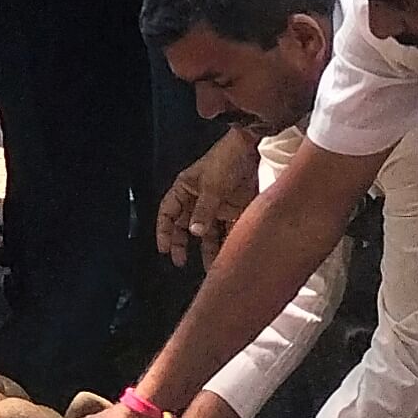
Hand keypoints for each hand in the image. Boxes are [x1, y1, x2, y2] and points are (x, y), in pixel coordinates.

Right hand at [158, 127, 261, 263]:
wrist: (254, 150)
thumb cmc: (226, 158)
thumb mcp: (211, 186)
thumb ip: (203, 211)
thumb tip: (194, 232)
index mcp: (185, 189)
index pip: (168, 213)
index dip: (163, 231)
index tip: (163, 249)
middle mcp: (199, 199)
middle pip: (185, 226)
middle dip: (182, 244)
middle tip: (181, 262)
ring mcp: (217, 206)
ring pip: (208, 233)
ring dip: (208, 249)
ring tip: (210, 267)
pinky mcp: (234, 210)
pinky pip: (228, 231)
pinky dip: (228, 243)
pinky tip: (228, 255)